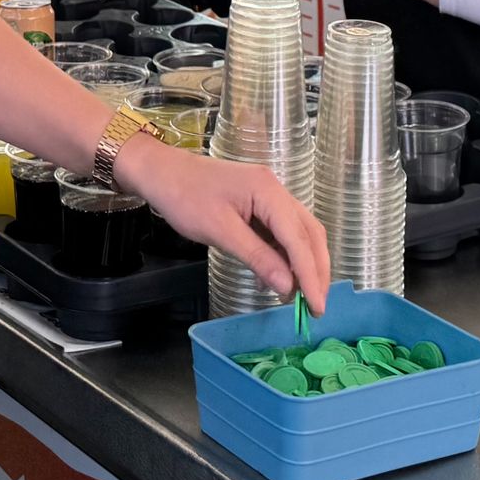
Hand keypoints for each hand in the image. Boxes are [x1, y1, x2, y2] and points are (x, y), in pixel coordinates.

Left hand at [116, 134, 329, 312]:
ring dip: (304, 264)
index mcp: (269, 192)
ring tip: (303, 297)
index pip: (299, 239)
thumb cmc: (186, 198)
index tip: (317, 306)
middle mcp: (276, 190)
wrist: (162, 172)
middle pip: (309, 234)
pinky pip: (282, 232)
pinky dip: (287, 256)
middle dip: (316, 270)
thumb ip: (257, 257)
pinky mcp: (259, 204)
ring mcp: (269, 195)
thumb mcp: (220, 231)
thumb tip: (287, 287)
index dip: (310, 274)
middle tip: (316, 307)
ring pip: (300, 233)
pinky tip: (282, 277)